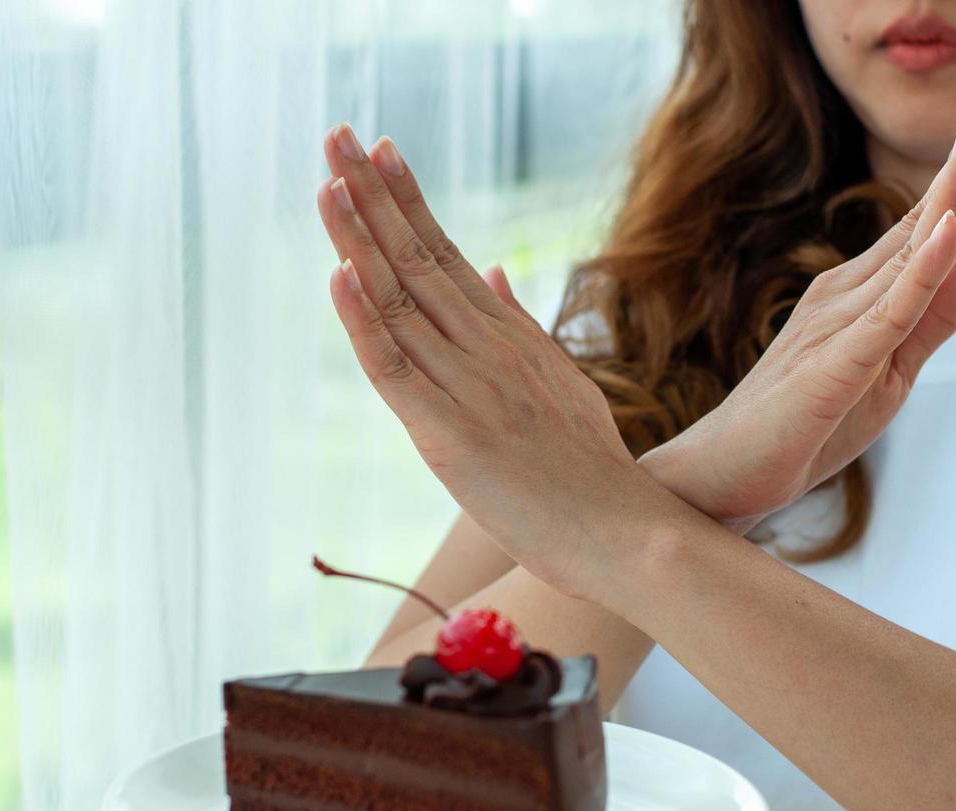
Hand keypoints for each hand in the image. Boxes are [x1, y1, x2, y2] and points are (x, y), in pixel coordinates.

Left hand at [317, 124, 690, 598]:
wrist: (627, 533)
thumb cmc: (592, 472)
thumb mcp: (561, 382)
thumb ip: (521, 326)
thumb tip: (496, 269)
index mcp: (508, 339)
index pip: (446, 255)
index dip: (407, 202)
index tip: (379, 151)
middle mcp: (486, 349)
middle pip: (417, 260)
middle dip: (373, 194)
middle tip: (336, 133)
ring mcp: (469, 387)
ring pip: (400, 301)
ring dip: (359, 238)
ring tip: (328, 179)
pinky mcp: (450, 435)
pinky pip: (395, 370)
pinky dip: (364, 321)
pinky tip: (338, 275)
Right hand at [635, 99, 955, 527]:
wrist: (722, 476)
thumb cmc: (804, 426)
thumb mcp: (892, 372)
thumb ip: (939, 315)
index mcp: (859, 296)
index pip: (925, 227)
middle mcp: (843, 295)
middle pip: (921, 223)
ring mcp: (833, 327)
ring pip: (908, 255)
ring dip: (950, 195)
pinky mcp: (829, 368)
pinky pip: (886, 315)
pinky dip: (922, 273)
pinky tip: (952, 232)